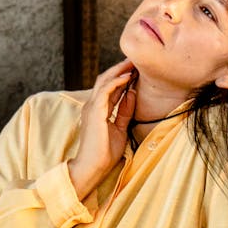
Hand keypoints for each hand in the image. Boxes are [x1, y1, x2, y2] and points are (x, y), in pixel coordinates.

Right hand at [67, 59, 136, 199]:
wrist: (94, 166)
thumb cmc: (105, 152)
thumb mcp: (120, 128)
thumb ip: (124, 111)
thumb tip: (132, 94)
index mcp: (97, 110)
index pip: (109, 88)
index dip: (122, 77)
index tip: (135, 70)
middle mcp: (92, 105)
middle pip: (105, 79)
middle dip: (119, 69)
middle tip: (134, 60)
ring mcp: (92, 107)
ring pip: (104, 81)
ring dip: (118, 71)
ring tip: (132, 63)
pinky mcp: (95, 111)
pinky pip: (105, 91)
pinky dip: (115, 82)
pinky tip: (126, 77)